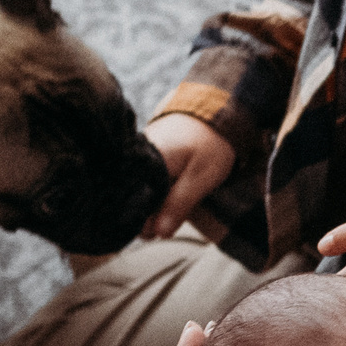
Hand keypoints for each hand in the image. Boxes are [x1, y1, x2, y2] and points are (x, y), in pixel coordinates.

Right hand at [141, 112, 236, 239]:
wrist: (216, 112)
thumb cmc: (211, 144)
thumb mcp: (199, 178)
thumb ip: (177, 205)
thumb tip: (158, 233)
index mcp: (145, 163)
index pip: (130, 201)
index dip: (140, 221)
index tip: (153, 233)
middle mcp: (135, 159)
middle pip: (130, 198)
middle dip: (146, 215)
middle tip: (165, 223)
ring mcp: (138, 156)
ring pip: (138, 190)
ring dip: (152, 204)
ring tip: (169, 207)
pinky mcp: (145, 157)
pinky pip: (143, 180)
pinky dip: (153, 190)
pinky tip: (165, 195)